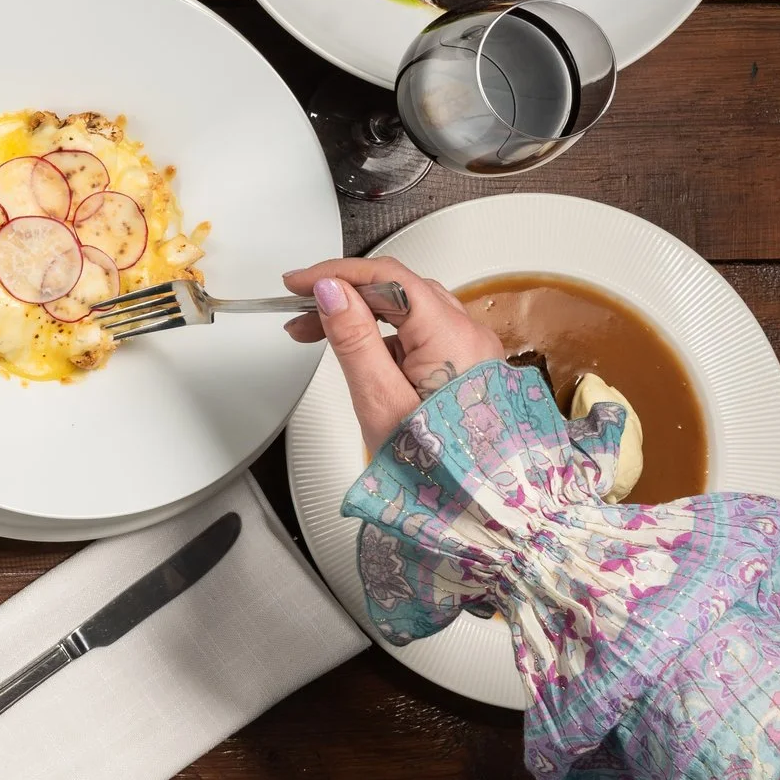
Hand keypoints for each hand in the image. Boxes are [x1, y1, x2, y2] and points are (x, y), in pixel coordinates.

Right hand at [284, 258, 504, 449]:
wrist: (479, 506)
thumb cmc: (437, 466)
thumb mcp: (381, 401)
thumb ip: (354, 339)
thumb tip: (333, 291)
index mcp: (451, 337)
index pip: (389, 278)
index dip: (338, 273)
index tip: (299, 284)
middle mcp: (469, 335)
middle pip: (398, 289)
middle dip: (345, 292)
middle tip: (300, 308)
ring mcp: (471, 348)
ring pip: (408, 307)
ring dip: (361, 310)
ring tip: (319, 330)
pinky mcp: (466, 363)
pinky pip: (420, 330)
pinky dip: (384, 332)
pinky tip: (359, 350)